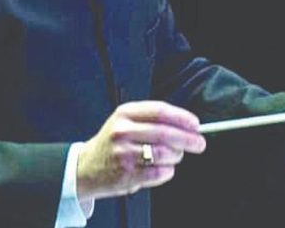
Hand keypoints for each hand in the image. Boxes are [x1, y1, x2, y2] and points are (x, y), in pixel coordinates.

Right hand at [76, 101, 205, 199]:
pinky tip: (163, 169)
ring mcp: (124, 153)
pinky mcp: (126, 173)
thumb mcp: (126, 122)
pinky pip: (159, 172)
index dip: (182, 117)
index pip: (160, 111)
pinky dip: (167, 172)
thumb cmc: (112, 144)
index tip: (195, 124)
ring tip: (174, 157)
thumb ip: (153, 120)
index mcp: (125, 113)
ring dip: (176, 156)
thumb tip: (187, 126)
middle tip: (199, 143)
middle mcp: (123, 131)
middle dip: (188, 139)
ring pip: (164, 154)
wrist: (85, 167)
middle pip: (165, 133)